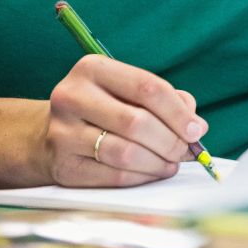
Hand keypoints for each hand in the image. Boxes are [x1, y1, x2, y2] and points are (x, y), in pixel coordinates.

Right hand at [43, 54, 206, 186]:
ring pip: (126, 153)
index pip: (146, 87)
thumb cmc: (103, 110)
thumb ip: (166, 100)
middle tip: (185, 150)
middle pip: (137, 122)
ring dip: (158, 163)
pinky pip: (115, 177)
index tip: (196, 129)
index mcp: (92, 69)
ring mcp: (63, 132)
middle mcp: (72, 96)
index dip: (178, 112)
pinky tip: (151, 172)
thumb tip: (195, 125)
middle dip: (171, 141)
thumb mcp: (127, 92)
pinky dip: (142, 177)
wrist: (52, 134)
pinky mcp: (63, 166)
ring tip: (170, 163)